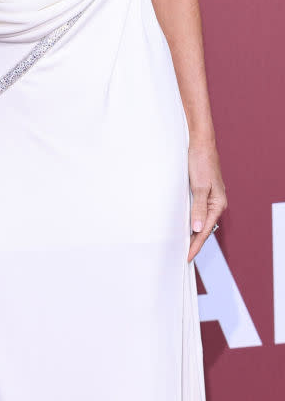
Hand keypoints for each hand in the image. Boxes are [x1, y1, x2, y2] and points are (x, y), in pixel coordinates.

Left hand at [187, 140, 226, 261]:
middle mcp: (216, 203)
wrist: (200, 144)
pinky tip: (183, 224)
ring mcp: (209, 198)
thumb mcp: (199, 186)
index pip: (205, 231)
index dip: (195, 245)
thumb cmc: (201, 162)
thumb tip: (197, 229)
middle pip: (203, 228)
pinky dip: (190, 220)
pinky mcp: (201, 192)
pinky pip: (196, 211)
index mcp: (218, 204)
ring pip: (199, 220)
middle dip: (194, 242)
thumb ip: (198, 208)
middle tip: (182, 256)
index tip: (187, 256)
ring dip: (191, 232)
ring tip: (182, 244)